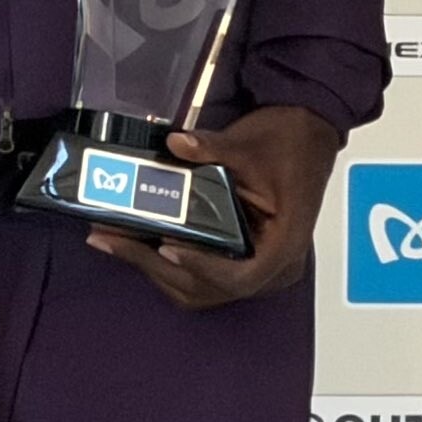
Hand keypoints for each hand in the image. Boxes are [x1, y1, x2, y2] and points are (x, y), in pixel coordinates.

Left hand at [87, 105, 342, 311]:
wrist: (310, 132)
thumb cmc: (291, 141)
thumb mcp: (250, 143)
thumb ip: (213, 148)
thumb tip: (175, 145)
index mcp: (285, 244)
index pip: (240, 277)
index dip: (200, 267)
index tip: (166, 246)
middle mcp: (275, 267)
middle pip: (210, 288)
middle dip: (157, 267)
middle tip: (111, 241)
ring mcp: (260, 268)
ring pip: (202, 289)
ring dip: (158, 270)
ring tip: (115, 242)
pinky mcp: (245, 259)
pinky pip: (204, 277)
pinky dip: (172, 264)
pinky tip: (140, 243)